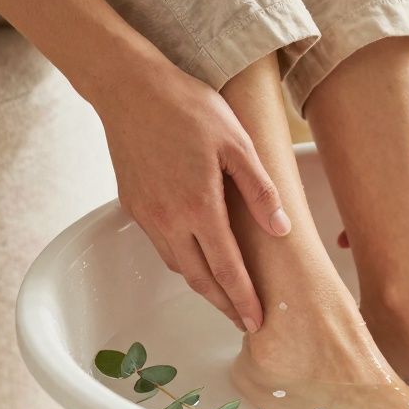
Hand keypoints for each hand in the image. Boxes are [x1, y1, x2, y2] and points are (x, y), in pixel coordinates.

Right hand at [94, 58, 290, 331]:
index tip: (256, 321)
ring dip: (202, 285)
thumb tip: (280, 229)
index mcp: (199, 206)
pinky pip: (161, 245)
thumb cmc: (187, 107)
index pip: (226, 268)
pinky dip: (182, 260)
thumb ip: (259, 190)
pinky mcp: (132, 205)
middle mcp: (168, 219)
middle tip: (244, 321)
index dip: (243, 299)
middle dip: (223, 305)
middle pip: (199, 279)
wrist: (128, 88)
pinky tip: (197, 256)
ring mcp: (146, 215)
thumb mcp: (236, 142)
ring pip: (178, 265)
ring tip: (225, 294)